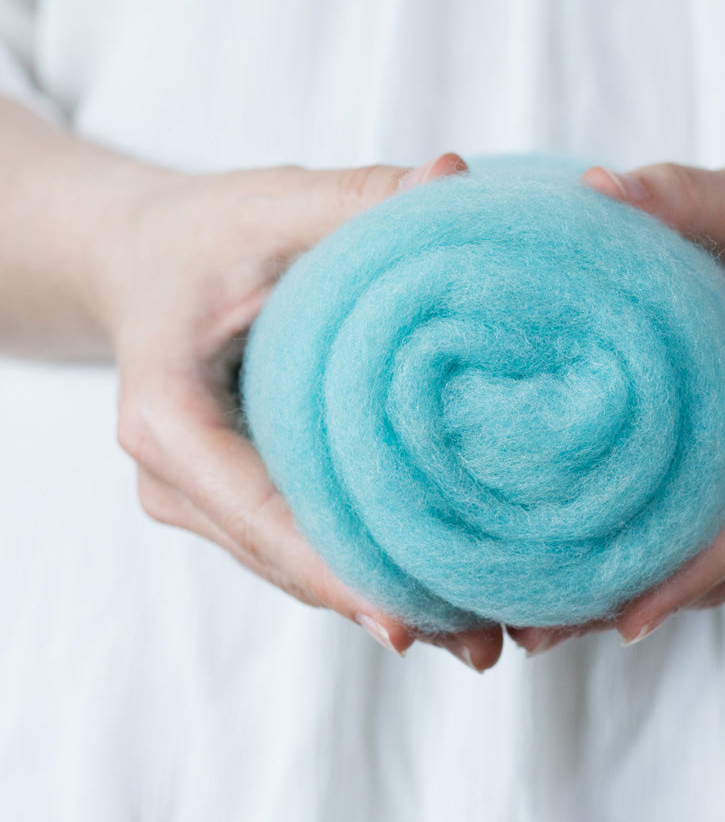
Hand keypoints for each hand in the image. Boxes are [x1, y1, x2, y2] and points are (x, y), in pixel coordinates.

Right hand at [92, 152, 503, 671]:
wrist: (140, 259)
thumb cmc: (200, 233)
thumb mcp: (268, 204)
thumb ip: (357, 198)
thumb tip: (456, 177)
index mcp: (167, 423)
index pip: (260, 517)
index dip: (336, 572)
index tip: (411, 621)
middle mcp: (177, 481)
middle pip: (288, 563)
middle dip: (383, 605)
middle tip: (487, 643)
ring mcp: (202, 498)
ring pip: (299, 568)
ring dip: (385, 602)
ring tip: (484, 639)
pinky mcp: (235, 496)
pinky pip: (302, 544)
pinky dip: (367, 569)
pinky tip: (444, 592)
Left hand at [509, 161, 724, 653]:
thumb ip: (687, 197)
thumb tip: (598, 191)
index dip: (693, 568)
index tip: (619, 617)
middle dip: (640, 600)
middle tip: (536, 633)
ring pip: (718, 568)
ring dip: (635, 597)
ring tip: (537, 624)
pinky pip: (712, 546)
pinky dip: (650, 568)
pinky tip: (575, 579)